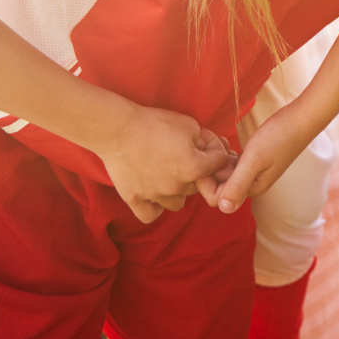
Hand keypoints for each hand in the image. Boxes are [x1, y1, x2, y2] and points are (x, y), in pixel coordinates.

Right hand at [95, 106, 234, 223]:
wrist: (118, 129)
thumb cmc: (155, 123)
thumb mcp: (191, 124)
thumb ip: (206, 140)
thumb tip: (212, 150)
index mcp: (194, 167)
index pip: (220, 162)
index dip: (216, 149)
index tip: (205, 141)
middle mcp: (177, 186)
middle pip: (199, 185)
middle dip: (198, 171)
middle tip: (186, 156)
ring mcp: (155, 195)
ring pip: (178, 203)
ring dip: (179, 192)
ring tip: (171, 176)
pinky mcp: (134, 199)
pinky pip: (150, 215)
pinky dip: (155, 208)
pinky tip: (156, 196)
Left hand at [212, 104, 317, 213]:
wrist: (301, 118)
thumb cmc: (279, 136)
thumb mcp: (255, 159)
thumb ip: (239, 183)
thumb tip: (223, 209)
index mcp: (253, 188)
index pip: (219, 199)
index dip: (208, 183)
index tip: (205, 163)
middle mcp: (252, 184)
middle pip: (220, 187)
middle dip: (211, 172)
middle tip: (210, 150)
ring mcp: (254, 172)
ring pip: (225, 175)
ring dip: (216, 163)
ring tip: (217, 145)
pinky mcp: (255, 160)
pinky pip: (232, 165)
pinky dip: (225, 157)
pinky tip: (225, 144)